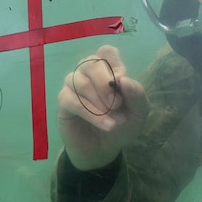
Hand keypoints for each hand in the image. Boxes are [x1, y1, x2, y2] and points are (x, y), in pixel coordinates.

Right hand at [57, 44, 148, 170]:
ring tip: (115, 121)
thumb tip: (124, 79)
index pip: (106, 52)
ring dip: (100, 103)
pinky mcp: (63, 101)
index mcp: (107, 69)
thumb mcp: (138, 113)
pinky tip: (106, 124)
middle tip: (118, 104)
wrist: (104, 149)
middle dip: (105, 83)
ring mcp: (73, 85)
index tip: (122, 82)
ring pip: (81, 82)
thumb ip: (137, 95)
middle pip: (91, 62)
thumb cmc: (121, 125)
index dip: (114, 64)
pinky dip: (91, 113)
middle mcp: (87, 72)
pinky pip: (72, 100)